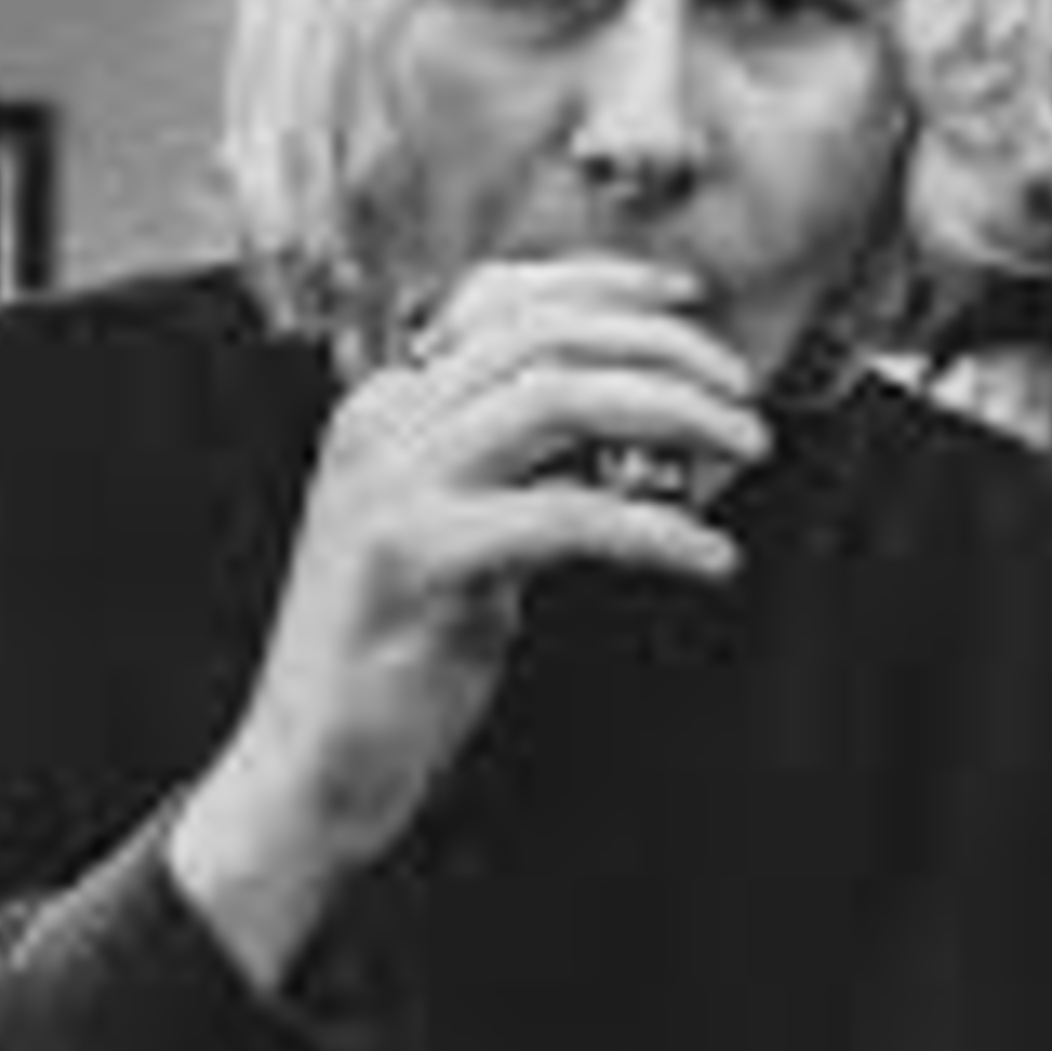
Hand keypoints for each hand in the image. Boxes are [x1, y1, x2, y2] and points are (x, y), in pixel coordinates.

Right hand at [169, 255, 764, 989]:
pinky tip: (705, 555)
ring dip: (673, 412)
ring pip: (557, 398)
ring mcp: (392, 488)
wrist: (310, 766)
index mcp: (385, 407)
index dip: (600, 284)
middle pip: (543, 336)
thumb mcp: (456, 530)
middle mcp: (380, 426)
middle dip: (662, 348)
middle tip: (739, 395)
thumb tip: (633, 419)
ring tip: (742, 448)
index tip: (684, 299)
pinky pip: (566, 513)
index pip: (497, 299)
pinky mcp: (417, 558)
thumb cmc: (393, 656)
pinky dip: (655, 528)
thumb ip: (514, 466)